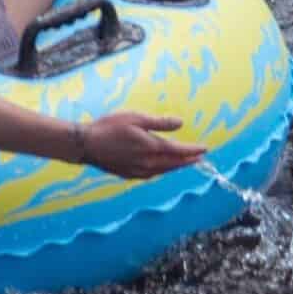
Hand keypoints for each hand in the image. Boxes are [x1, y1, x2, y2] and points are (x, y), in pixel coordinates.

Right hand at [77, 111, 206, 178]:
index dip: (193, 150)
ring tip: (184, 162)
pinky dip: (163, 170)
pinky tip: (162, 167)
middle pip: (174, 164)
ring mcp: (139, 172)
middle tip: (200, 157)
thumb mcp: (136, 118)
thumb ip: (160, 123)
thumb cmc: (110, 126)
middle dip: (188, 160)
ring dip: (176, 166)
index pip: (179, 150)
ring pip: (164, 170)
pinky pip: (153, 174)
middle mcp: (149, 163)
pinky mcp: (130, 175)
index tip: (205, 149)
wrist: (87, 145)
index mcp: (151, 148)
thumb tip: (181, 123)